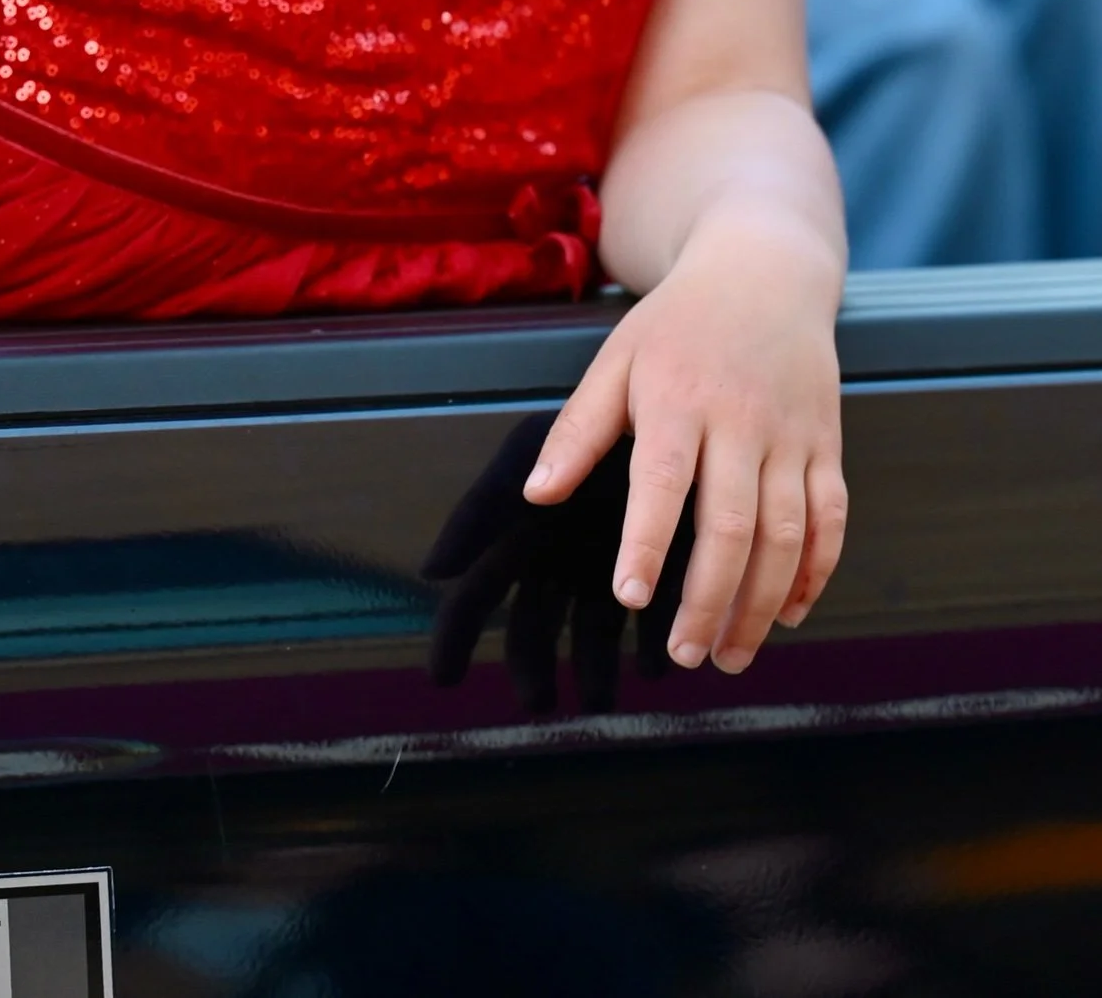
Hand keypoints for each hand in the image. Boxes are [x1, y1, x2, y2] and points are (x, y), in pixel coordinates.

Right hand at [424, 412, 691, 714]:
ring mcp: (605, 558)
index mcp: (523, 531)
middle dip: (532, 667)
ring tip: (599, 703)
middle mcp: (559, 551)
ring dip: (593, 668)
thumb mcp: (530, 459)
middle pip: (533, 625)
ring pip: (591, 631)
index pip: (476, 594)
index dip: (455, 636)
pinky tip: (655, 665)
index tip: (442, 677)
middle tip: (535, 705)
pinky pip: (646, 619)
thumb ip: (484, 509)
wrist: (668, 396)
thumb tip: (434, 569)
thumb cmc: (592, 425)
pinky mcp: (657, 562)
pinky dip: (648, 645)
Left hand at [523, 212, 846, 673]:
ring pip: (787, 534)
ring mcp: (791, 434)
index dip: (647, 541)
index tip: (630, 596)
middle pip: (731, 523)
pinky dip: (816, 573)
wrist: (764, 270)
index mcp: (677, 398)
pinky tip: (789, 612)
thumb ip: (579, 429)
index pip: (663, 480)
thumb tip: (537, 494)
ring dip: (761, 603)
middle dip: (709, 599)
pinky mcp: (826, 443)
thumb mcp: (617, 360)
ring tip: (730, 653)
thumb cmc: (677, 325)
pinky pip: (831, 519)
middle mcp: (740, 419)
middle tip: (686, 657)